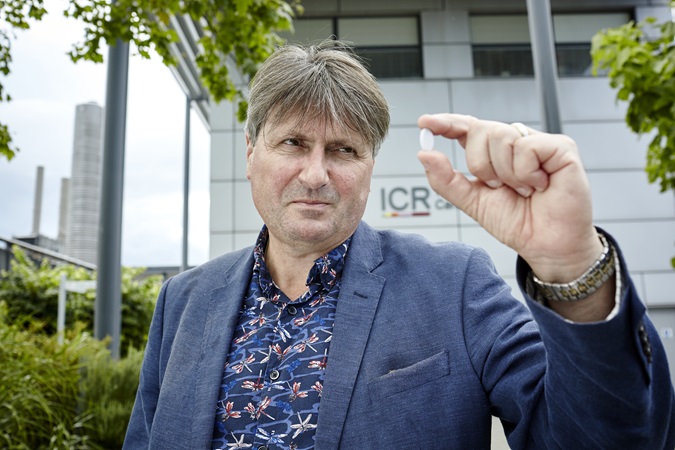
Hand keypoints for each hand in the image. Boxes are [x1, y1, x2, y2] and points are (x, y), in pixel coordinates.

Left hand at [417, 113, 602, 283]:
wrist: (546, 246)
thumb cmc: (517, 222)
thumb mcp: (473, 201)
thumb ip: (446, 180)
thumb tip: (424, 154)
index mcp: (492, 152)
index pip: (467, 127)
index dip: (446, 122)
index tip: (424, 123)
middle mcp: (515, 142)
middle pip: (479, 129)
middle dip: (480, 164)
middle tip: (498, 187)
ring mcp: (538, 142)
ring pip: (501, 135)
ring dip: (504, 172)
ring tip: (523, 189)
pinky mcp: (561, 148)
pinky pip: (527, 146)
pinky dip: (526, 173)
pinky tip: (540, 186)